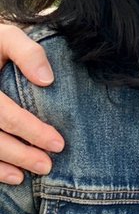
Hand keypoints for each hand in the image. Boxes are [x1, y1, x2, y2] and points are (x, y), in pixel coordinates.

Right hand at [0, 24, 62, 182]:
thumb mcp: (5, 37)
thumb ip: (26, 52)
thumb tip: (47, 80)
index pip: (4, 113)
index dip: (31, 131)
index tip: (58, 143)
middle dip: (21, 153)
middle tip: (48, 164)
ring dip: (8, 163)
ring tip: (36, 172)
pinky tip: (13, 177)